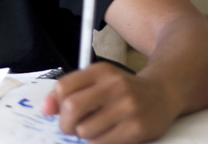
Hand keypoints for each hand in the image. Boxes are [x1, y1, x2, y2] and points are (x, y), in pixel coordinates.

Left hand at [41, 62, 180, 143]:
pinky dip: (97, 142)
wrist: (163, 93)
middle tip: (69, 127)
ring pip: (85, 130)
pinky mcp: (138, 128)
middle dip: (64, 123)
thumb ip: (68, 91)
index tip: (57, 112)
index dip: (55, 104)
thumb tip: (45, 109)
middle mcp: (115, 85)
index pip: (63, 87)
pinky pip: (102, 143)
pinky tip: (105, 134)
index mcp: (100, 71)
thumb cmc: (121, 89)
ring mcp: (128, 107)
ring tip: (93, 129)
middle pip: (72, 108)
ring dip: (83, 134)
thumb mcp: (96, 80)